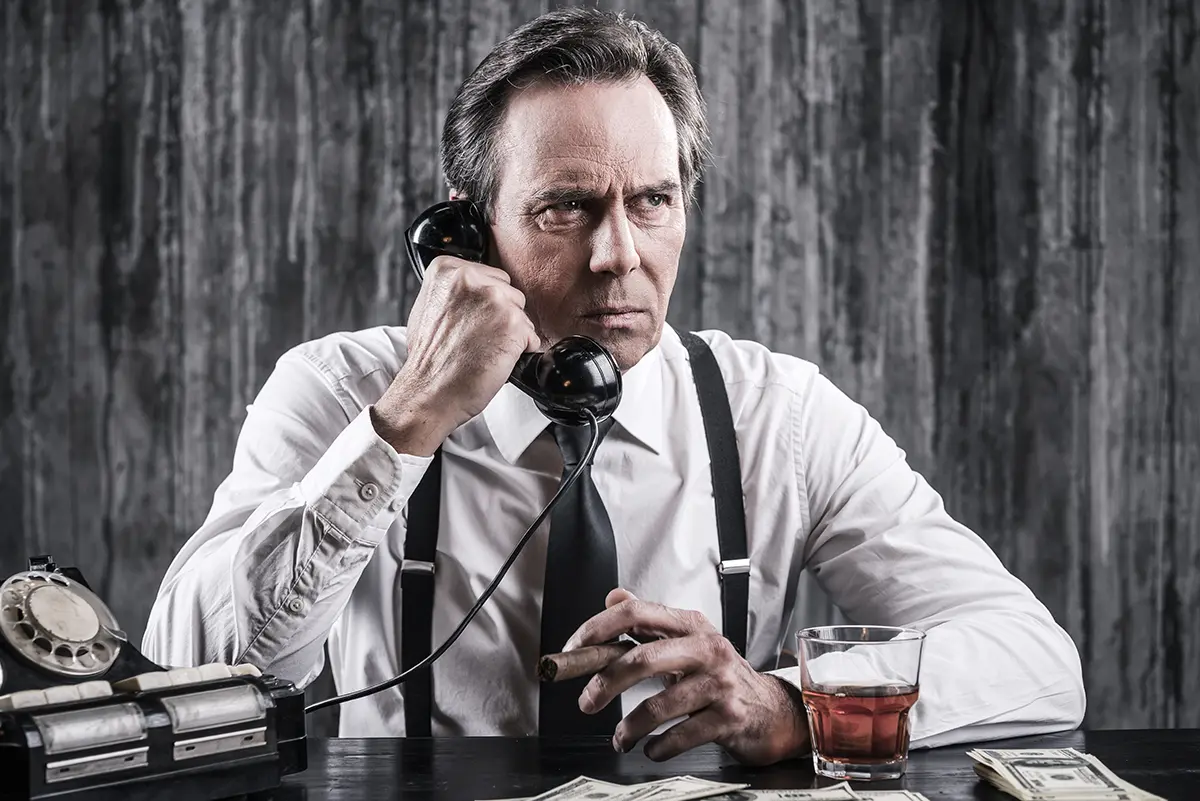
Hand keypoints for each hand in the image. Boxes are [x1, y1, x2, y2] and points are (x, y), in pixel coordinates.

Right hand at [372, 255, 540, 454]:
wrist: (429, 392)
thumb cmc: (428, 360)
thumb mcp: (427, 308)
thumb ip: (452, 291)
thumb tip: (475, 287)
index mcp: (447, 269)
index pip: (490, 276)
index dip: (486, 304)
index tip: (473, 321)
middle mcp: (471, 279)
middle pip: (509, 292)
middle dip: (500, 316)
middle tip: (479, 339)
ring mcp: (494, 299)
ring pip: (521, 313)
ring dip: (511, 333)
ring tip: (485, 350)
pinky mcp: (513, 323)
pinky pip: (532, 336)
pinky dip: (521, 351)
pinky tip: (497, 359)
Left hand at [565, 589, 810, 764]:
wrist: (772, 710)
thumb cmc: (720, 676)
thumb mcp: (688, 641)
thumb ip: (650, 621)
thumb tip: (612, 597)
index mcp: (691, 625)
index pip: (637, 613)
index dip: (599, 628)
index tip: (575, 649)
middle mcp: (707, 648)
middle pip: (643, 659)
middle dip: (605, 684)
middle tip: (586, 702)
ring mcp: (720, 684)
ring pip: (659, 705)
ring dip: (630, 727)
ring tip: (621, 738)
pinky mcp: (729, 718)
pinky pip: (681, 735)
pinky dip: (658, 747)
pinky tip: (651, 749)